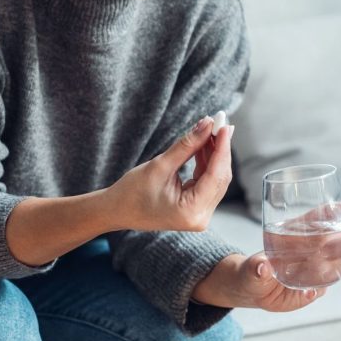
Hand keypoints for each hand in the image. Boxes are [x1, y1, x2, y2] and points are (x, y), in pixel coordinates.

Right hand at [105, 116, 233, 231]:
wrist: (116, 210)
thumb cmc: (132, 192)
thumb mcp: (160, 165)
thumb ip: (187, 145)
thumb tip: (206, 125)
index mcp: (191, 211)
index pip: (216, 175)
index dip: (222, 148)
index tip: (224, 125)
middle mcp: (200, 217)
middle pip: (219, 177)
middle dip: (220, 149)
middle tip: (219, 122)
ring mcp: (199, 214)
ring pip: (215, 178)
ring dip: (213, 154)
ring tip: (210, 129)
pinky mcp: (195, 208)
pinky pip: (206, 182)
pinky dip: (206, 163)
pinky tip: (203, 144)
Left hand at [192, 203, 340, 309]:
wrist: (254, 291)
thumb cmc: (252, 270)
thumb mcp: (251, 268)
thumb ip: (256, 268)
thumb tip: (261, 267)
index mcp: (298, 232)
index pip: (323, 215)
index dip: (339, 210)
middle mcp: (312, 247)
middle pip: (339, 236)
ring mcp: (318, 266)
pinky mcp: (318, 285)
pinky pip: (329, 282)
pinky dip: (329, 285)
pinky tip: (315, 290)